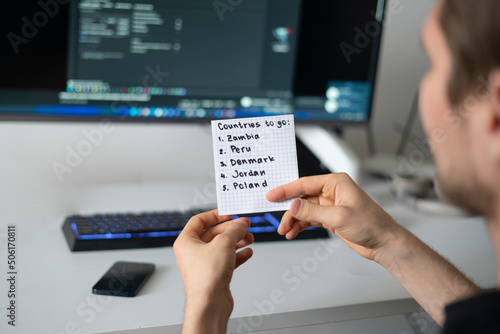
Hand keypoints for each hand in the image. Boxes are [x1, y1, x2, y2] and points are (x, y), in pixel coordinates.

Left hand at [173, 210, 253, 333]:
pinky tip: (247, 253)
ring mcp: (203, 264)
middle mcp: (192, 252)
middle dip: (230, 229)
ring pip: (221, 247)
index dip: (215, 215)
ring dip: (236, 241)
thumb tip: (241, 223)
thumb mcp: (224, 243)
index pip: (199, 220)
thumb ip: (234, 230)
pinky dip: (237, 255)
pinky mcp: (213, 275)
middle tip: (243, 226)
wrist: (210, 303)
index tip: (228, 213)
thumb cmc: (206, 277)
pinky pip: (226, 260)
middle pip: (212, 233)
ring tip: (249, 238)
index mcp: (186, 241)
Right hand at [266, 173, 404, 263]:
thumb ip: (313, 210)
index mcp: (335, 182)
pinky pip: (309, 219)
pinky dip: (300, 226)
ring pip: (304, 210)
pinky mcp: (331, 218)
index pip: (304, 183)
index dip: (286, 190)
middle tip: (279, 222)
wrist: (384, 243)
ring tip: (286, 232)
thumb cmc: (371, 224)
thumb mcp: (339, 216)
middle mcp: (332, 191)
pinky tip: (293, 233)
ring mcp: (330, 205)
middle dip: (289, 211)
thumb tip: (293, 205)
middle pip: (302, 198)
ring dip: (294, 221)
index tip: (271, 196)